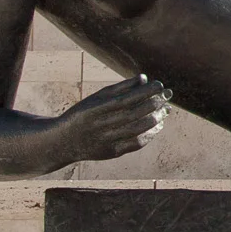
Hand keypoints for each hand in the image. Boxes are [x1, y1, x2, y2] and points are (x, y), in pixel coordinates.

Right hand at [53, 75, 169, 163]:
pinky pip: (136, 144)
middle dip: (156, 103)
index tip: (159, 84)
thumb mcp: (96, 98)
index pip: (128, 99)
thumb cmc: (83, 114)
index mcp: (97, 109)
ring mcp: (107, 141)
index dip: (146, 91)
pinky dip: (150, 135)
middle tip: (168, 95)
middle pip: (135, 114)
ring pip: (138, 130)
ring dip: (157, 119)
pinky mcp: (111, 153)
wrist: (62, 142)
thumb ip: (120, 88)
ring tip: (166, 109)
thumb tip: (144, 78)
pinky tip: (158, 125)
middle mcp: (102, 125)